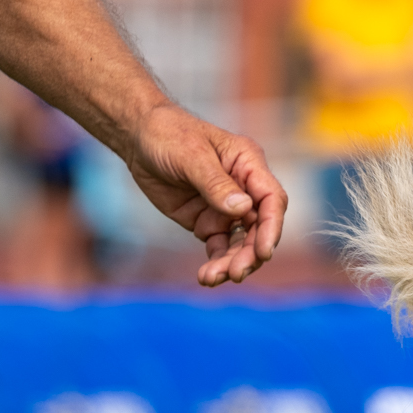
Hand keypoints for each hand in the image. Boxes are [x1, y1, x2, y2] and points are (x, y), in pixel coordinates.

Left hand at [126, 104, 288, 285]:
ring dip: (233, 262)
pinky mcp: (208, 222)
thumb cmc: (169, 134)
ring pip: (241, 242)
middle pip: (259, 228)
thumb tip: (242, 209)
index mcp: (249, 165)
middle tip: (236, 273)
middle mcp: (245, 189)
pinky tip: (206, 276)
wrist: (140, 138)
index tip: (263, 251)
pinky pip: (220, 247)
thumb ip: (216, 183)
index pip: (272, 200)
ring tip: (211, 278)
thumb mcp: (191, 155)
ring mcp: (227, 208)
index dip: (271, 227)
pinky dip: (216, 263)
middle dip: (251, 253)